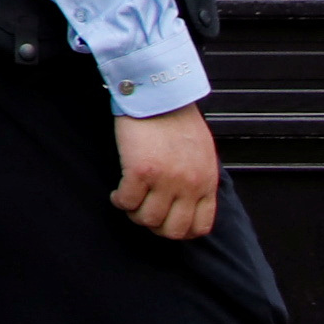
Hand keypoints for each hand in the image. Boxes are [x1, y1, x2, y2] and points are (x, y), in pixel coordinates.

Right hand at [109, 102, 218, 239]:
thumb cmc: (177, 117)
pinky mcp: (140, 171)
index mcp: (206, 182)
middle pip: (173, 230)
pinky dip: (119, 200)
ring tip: (128, 200)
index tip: (166, 221)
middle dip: (155, 227)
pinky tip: (117, 192)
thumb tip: (186, 198)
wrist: (158, 94)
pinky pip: (126, 201)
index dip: (180, 230)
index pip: (200, 226)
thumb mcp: (201, 153)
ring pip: (147, 219)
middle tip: (144, 213)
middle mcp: (189, 185)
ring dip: (134, 213)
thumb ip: (197, 178)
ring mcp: (165, 180)